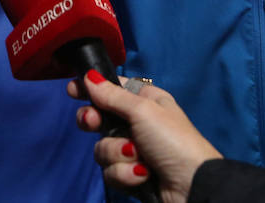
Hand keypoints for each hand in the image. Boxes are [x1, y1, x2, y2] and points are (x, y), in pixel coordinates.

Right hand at [68, 71, 219, 202]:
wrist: (191, 187)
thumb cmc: (173, 140)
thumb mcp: (143, 110)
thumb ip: (112, 96)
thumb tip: (89, 76)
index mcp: (145, 101)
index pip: (111, 89)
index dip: (92, 89)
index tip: (73, 90)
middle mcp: (137, 123)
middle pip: (99, 119)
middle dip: (95, 122)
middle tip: (94, 123)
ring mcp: (133, 151)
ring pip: (102, 148)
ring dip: (118, 154)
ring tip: (138, 158)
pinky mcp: (131, 175)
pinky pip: (111, 171)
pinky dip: (126, 174)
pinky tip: (143, 175)